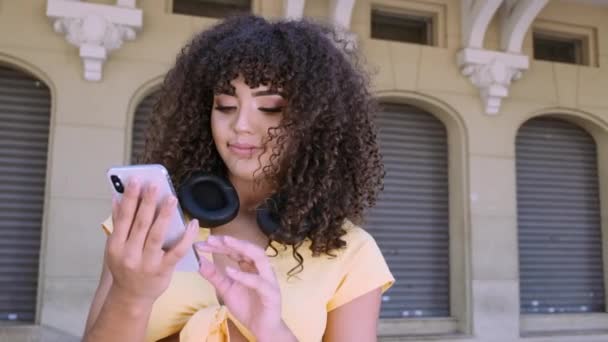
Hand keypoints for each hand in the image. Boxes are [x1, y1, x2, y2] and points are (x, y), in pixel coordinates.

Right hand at [106, 178, 198, 304]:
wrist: (131, 297)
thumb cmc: (125, 267)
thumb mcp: (114, 248)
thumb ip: (117, 224)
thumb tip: (117, 198)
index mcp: (116, 246)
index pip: (123, 218)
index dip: (129, 199)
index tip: (135, 181)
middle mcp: (129, 254)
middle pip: (140, 224)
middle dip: (148, 202)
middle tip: (155, 184)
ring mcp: (147, 263)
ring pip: (157, 235)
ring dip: (164, 215)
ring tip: (172, 198)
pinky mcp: (163, 270)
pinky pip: (177, 251)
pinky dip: (186, 237)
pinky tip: (193, 223)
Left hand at [194, 235, 295, 340]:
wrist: (262, 327)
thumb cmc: (247, 306)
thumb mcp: (226, 289)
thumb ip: (214, 276)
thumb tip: (199, 262)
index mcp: (251, 266)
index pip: (236, 250)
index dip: (220, 245)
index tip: (202, 243)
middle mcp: (261, 269)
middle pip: (248, 248)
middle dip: (230, 242)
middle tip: (211, 239)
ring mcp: (268, 279)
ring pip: (259, 257)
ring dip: (242, 248)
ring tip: (225, 243)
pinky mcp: (271, 293)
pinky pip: (258, 281)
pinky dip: (244, 276)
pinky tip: (229, 271)